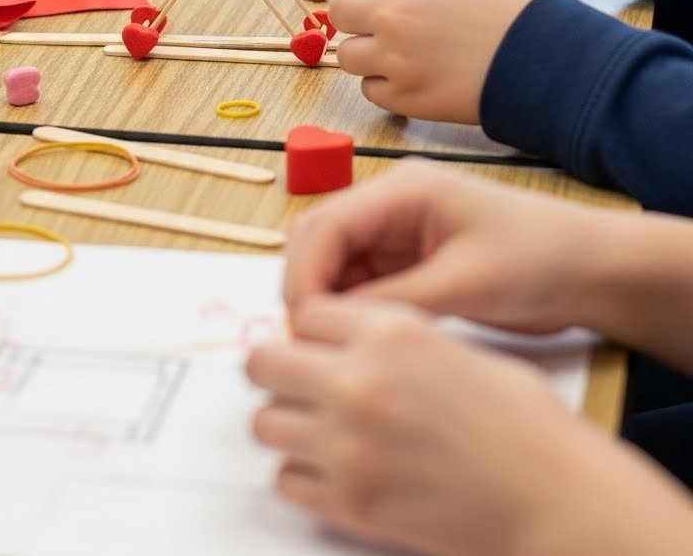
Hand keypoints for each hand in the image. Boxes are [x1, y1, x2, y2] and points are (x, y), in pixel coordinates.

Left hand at [248, 298, 692, 555]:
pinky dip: (303, 475)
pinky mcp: (349, 503)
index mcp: (390, 332)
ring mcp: (347, 446)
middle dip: (277, 370)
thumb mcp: (455, 346)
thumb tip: (349, 339)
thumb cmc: (521, 420)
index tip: (319, 345)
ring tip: (319, 430)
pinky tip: (336, 470)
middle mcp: (358, 381)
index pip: (306, 312)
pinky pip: (285, 480)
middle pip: (263, 362)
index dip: (312, 330)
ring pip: (264, 423)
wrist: (552, 494)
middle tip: (298, 383)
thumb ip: (395, 337)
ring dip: (287, 423)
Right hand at [282, 159, 612, 330]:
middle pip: (319, 238)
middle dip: (306, 287)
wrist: (586, 269)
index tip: (303, 329)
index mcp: (403, 189)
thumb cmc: (536, 261)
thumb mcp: (464, 285)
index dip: (304, 276)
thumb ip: (393, 302)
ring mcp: (397, 230)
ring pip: (333, 263)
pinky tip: (358, 342)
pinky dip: (349, 310)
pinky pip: (359, 282)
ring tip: (333, 350)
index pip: (325, 225)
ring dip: (325, 301)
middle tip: (311, 345)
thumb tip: (326, 327)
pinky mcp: (407, 259)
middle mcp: (391, 202)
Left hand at [329, 0, 536, 120]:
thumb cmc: (513, 14)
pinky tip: (416, 81)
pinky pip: (371, 91)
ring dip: (368, 58)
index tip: (382, 3)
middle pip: (341, 14)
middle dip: (357, 23)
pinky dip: (387, 88)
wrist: (543, 57)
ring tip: (400, 61)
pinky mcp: (404, 96)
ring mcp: (393, 56)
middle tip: (381, 33)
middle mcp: (391, 11)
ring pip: (348, 56)